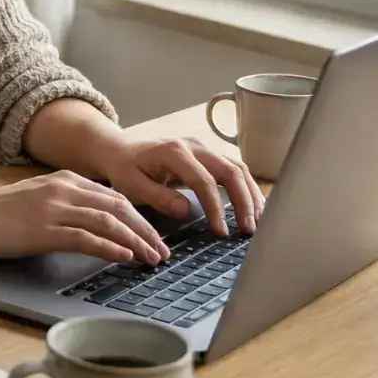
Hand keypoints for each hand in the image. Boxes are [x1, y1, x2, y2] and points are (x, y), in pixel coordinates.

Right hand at [0, 171, 169, 265]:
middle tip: (163, 251)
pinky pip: (87, 238)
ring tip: (152, 258)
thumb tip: (97, 224)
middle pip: (119, 208)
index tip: (154, 237)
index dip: (140, 218)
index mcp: (66, 180)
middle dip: (146, 230)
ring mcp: (55, 209)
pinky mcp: (45, 230)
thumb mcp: (39, 199)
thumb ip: (67, 205)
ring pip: (108, 222)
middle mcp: (65, 189)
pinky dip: (110, 248)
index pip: (115, 197)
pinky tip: (125, 257)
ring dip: (136, 241)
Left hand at [94, 134, 263, 237]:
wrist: (120, 151)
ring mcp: (203, 149)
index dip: (216, 207)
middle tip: (248, 230)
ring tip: (257, 222)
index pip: (204, 180)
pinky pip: (233, 169)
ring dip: (250, 195)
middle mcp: (193, 145)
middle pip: (230, 170)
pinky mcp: (208, 156)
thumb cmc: (125, 169)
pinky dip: (246, 188)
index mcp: (174, 151)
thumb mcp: (132, 185)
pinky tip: (253, 208)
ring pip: (237, 168)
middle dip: (243, 201)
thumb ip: (158, 197)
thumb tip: (187, 210)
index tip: (221, 231)